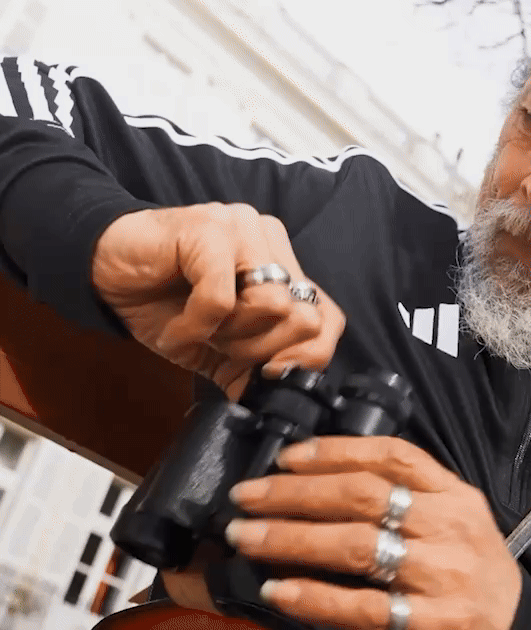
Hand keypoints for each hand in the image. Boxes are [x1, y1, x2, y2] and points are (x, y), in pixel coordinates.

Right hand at [92, 204, 344, 398]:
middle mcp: (272, 241)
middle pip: (303, 318)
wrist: (103, 271)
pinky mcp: (210, 229)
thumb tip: (285, 401)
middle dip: (258, 350)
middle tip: (218, 345)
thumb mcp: (218, 348)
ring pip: (273, 306)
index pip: (329, 319)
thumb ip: (257, 368)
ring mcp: (244, 228)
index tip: (266, 375)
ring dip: (230, 335)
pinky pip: (223, 300)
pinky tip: (176, 326)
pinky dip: (195, 326)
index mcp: (282, 266)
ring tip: (197, 330)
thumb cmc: (162, 303)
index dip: (305, 359)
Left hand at [226, 436, 523, 629]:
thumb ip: (403, 499)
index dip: (334, 451)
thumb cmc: (468, 577)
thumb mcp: (451, 524)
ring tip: (246, 537)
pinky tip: (277, 590)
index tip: (285, 458)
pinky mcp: (434, 626)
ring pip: (357, 547)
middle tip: (245, 496)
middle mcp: (449, 528)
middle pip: (363, 498)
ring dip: (291, 539)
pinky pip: (364, 608)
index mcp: (454, 496)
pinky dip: (315, 598)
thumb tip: (316, 480)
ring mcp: (443, 577)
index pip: (392, 457)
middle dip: (294, 494)